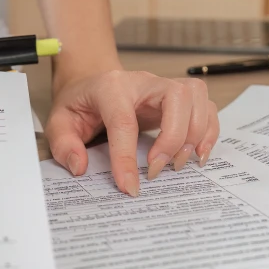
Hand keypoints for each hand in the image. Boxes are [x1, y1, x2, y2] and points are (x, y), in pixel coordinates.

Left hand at [45, 69, 219, 196]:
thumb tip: (80, 167)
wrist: (92, 84)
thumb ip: (64, 144)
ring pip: (197, 98)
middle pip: (176, 97)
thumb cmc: (79, 103)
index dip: (127, 157)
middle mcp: (143, 82)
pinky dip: (209, 132)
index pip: (124, 120)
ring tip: (178, 165)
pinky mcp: (179, 98)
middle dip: (173, 139)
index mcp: (111, 86)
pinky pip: (206, 107)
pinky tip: (196, 155)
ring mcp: (164, 86)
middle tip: (158, 171)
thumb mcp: (59, 122)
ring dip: (195, 135)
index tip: (129, 187)